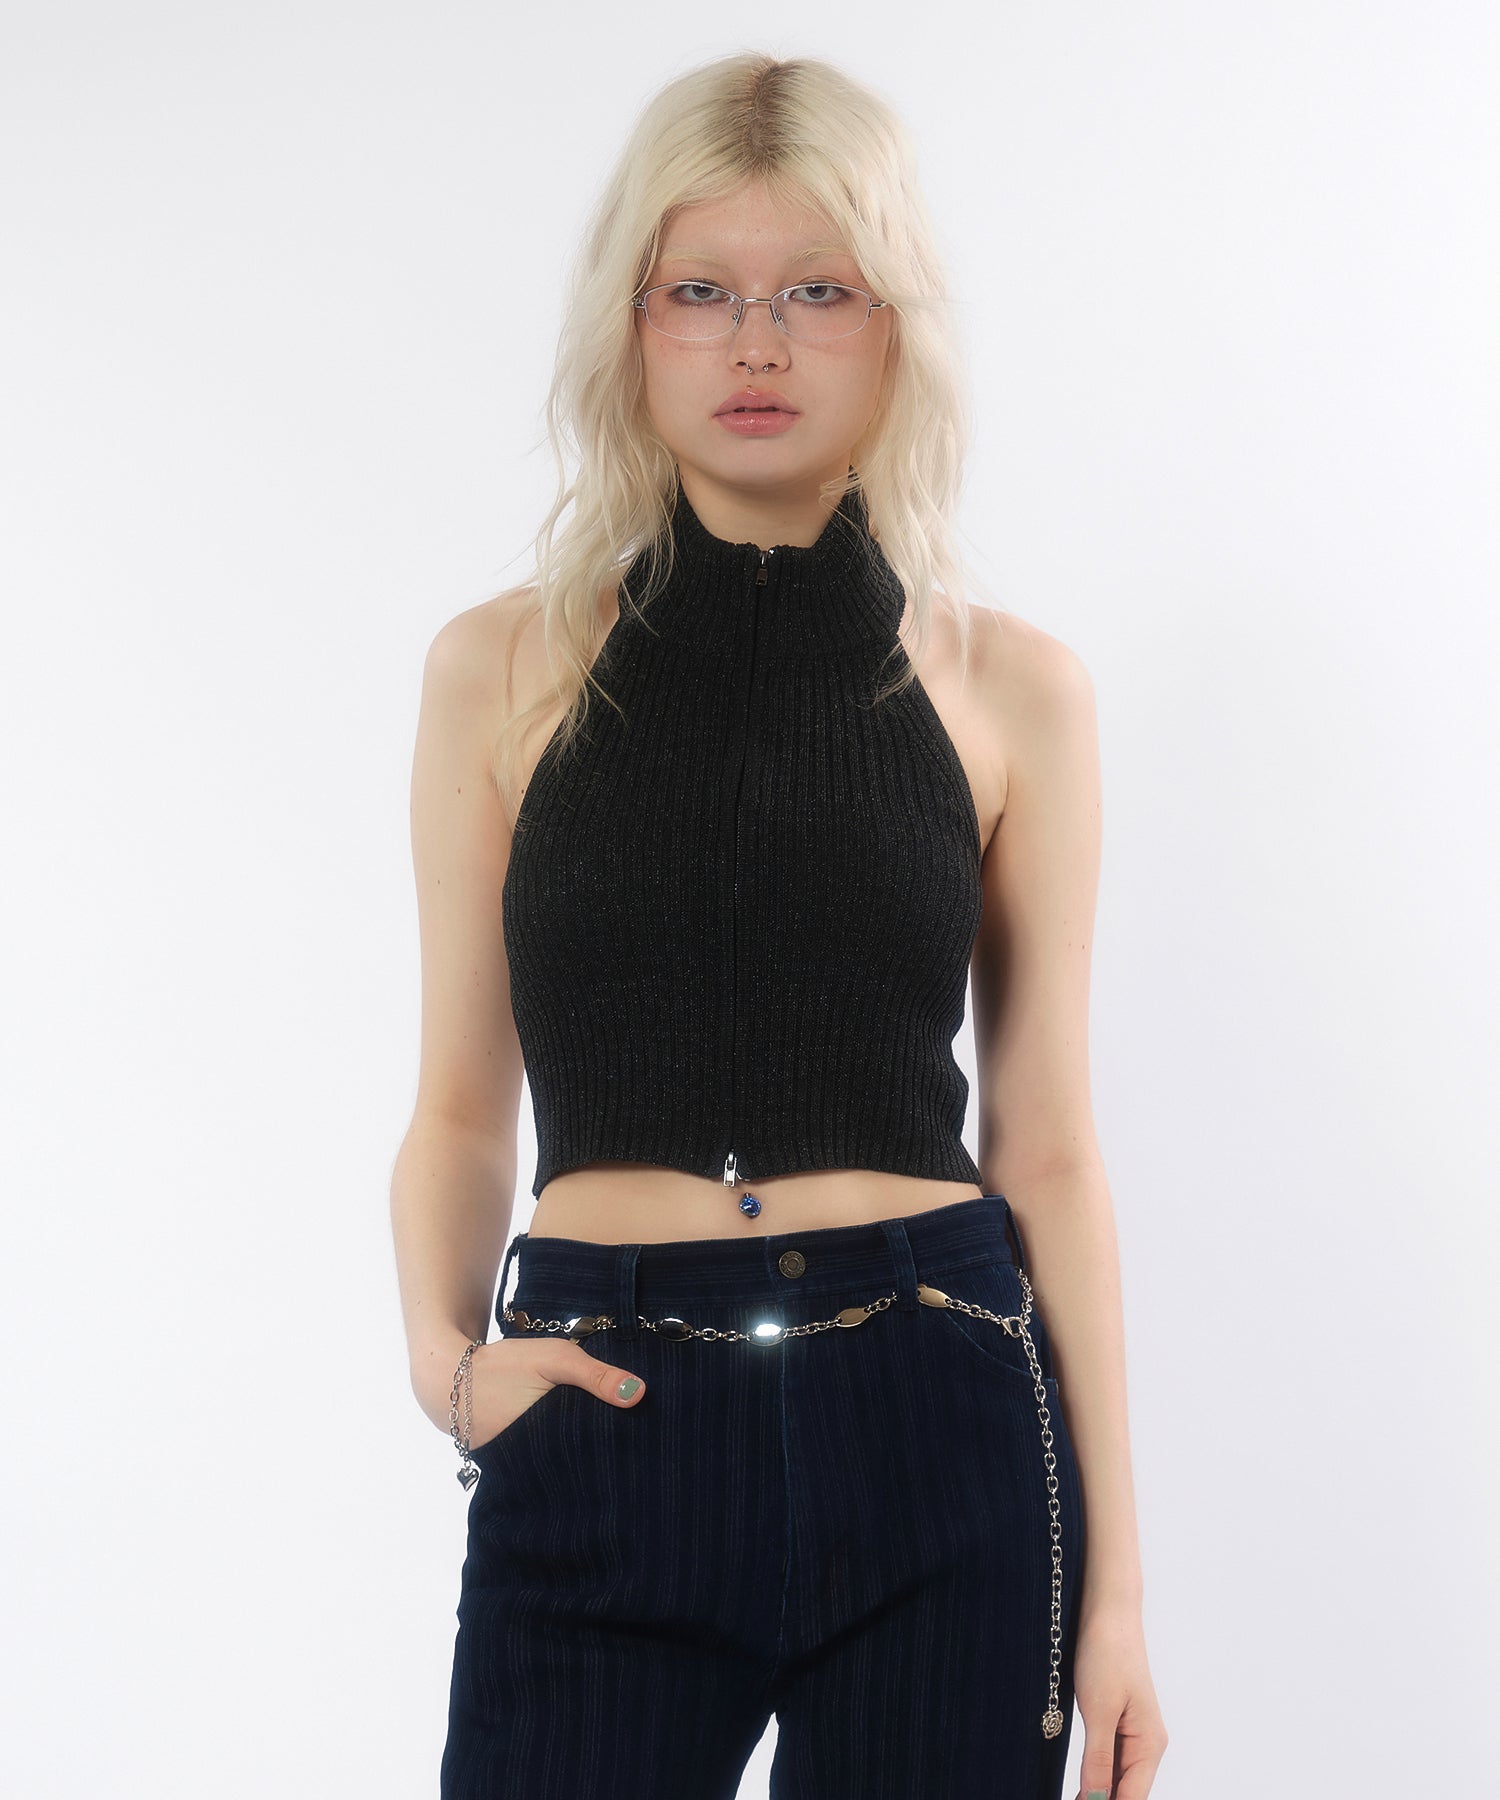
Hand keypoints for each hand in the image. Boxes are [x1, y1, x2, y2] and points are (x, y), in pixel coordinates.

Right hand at [460, 1336, 645, 1451]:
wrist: (446, 1376)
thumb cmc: (504, 1366)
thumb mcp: (554, 1360)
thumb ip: (595, 1376)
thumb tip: (640, 1394)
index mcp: (547, 1448)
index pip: (594, 1459)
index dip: (616, 1448)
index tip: (640, 1441)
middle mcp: (534, 1467)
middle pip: (580, 1465)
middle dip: (600, 1454)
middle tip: (630, 1444)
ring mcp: (518, 1469)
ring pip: (561, 1464)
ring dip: (579, 1453)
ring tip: (608, 1443)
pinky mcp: (508, 1464)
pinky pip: (541, 1460)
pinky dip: (557, 1450)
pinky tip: (572, 1438)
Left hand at [1072, 1597, 1168, 1799]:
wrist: (1108, 1611)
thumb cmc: (1108, 1653)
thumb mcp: (1099, 1711)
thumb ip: (1098, 1761)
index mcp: (1149, 1745)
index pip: (1132, 1799)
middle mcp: (1147, 1745)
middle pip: (1126, 1792)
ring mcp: (1134, 1734)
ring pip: (1118, 1779)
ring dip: (1098, 1792)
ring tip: (1073, 1797)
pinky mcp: (1119, 1722)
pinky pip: (1110, 1760)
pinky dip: (1096, 1774)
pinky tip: (1079, 1785)